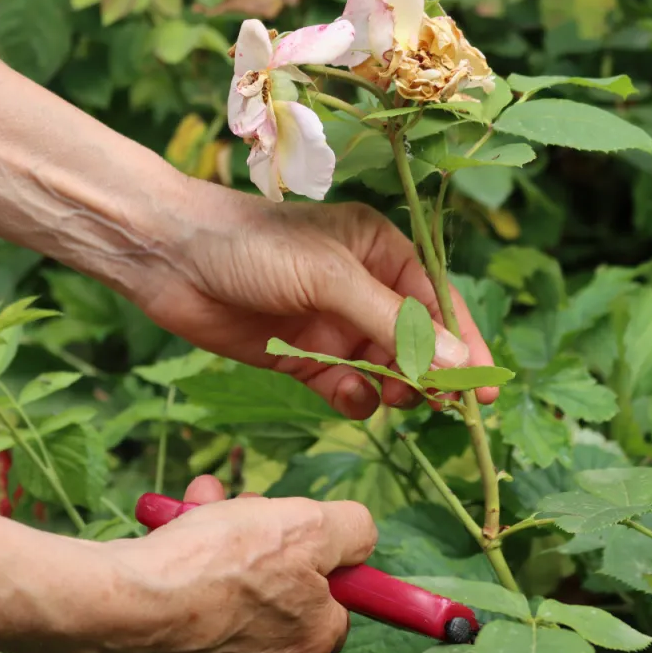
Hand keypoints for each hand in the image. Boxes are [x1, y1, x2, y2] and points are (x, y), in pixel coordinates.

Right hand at [99, 477, 375, 652]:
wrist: (130, 601)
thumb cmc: (225, 565)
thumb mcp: (310, 526)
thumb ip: (352, 530)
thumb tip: (362, 535)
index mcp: (313, 641)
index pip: (340, 596)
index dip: (322, 552)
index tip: (300, 527)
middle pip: (284, 578)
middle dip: (263, 529)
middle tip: (246, 505)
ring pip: (237, 575)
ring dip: (224, 527)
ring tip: (201, 501)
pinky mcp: (179, 644)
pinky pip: (199, 587)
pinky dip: (191, 550)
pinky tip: (176, 522)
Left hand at [123, 180, 498, 419]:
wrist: (169, 258)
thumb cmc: (253, 245)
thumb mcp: (331, 277)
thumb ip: (393, 324)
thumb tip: (457, 365)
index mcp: (379, 252)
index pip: (438, 303)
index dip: (463, 346)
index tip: (482, 391)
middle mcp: (361, 289)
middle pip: (416, 342)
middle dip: (430, 374)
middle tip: (440, 406)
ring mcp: (331, 325)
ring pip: (384, 370)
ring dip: (393, 388)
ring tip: (393, 397)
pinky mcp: (300, 358)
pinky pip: (344, 387)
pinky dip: (352, 397)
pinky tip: (345, 395)